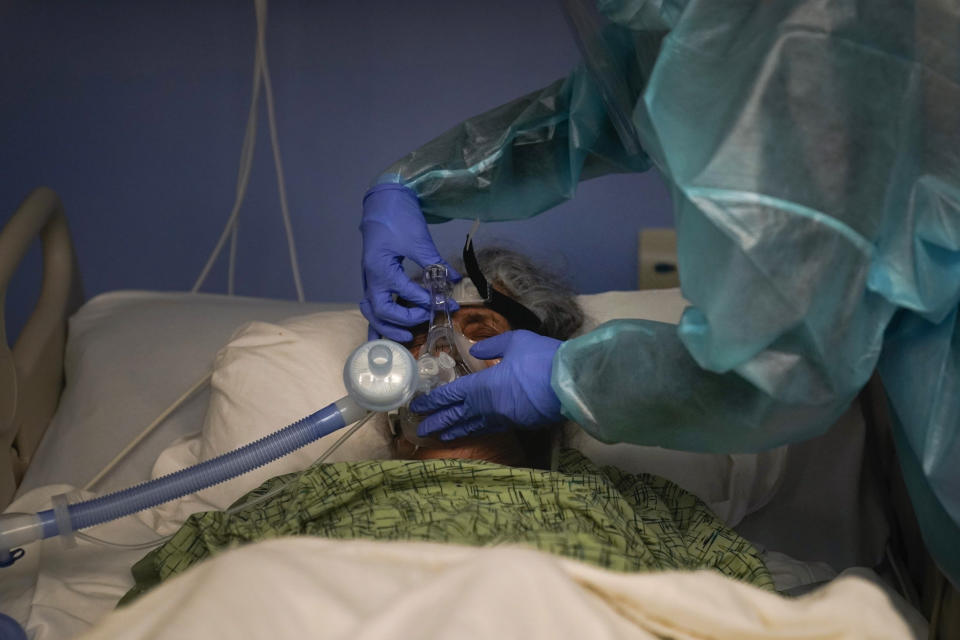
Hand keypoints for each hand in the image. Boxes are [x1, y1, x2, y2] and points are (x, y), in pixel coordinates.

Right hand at [360, 184, 460, 341]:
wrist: (382, 202)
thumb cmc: (397, 217)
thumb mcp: (418, 238)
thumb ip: (435, 262)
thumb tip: (454, 281)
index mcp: (381, 267)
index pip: (403, 291)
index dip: (425, 300)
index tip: (447, 303)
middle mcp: (370, 277)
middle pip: (380, 311)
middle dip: (403, 320)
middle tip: (426, 320)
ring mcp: (369, 280)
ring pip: (371, 313)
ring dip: (386, 327)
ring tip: (406, 337)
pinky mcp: (373, 279)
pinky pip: (371, 307)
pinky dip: (377, 323)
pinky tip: (383, 337)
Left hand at [410, 330, 562, 439]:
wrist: (573, 383)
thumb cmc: (542, 358)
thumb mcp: (515, 341)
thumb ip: (492, 346)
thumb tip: (475, 352)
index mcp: (482, 385)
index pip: (451, 395)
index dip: (434, 401)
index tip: (419, 407)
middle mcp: (488, 406)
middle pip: (457, 416)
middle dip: (438, 421)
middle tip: (421, 429)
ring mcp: (504, 418)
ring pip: (474, 426)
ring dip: (456, 430)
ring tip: (442, 436)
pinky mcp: (519, 424)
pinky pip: (491, 428)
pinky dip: (478, 430)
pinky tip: (475, 431)